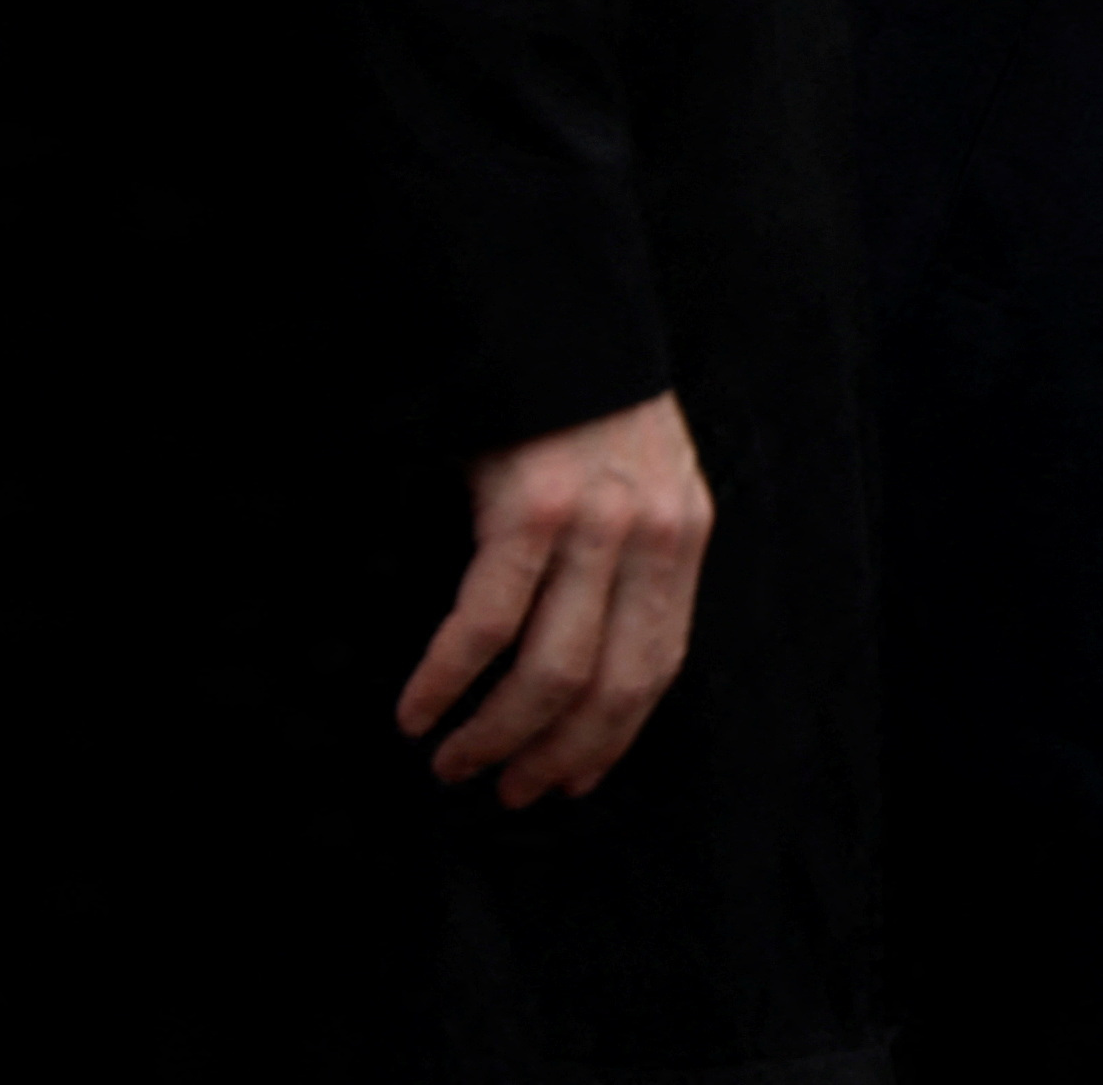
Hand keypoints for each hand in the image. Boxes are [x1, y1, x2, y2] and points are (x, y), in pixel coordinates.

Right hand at [396, 389, 710, 806]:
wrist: (556, 311)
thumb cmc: (584, 403)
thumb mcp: (642, 476)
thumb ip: (630, 556)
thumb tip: (590, 663)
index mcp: (684, 533)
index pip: (659, 665)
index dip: (612, 738)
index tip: (570, 783)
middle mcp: (652, 534)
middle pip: (609, 684)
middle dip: (554, 754)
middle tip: (505, 791)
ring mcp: (594, 521)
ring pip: (550, 669)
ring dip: (497, 733)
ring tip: (454, 763)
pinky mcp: (530, 507)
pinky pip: (486, 622)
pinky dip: (447, 679)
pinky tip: (418, 710)